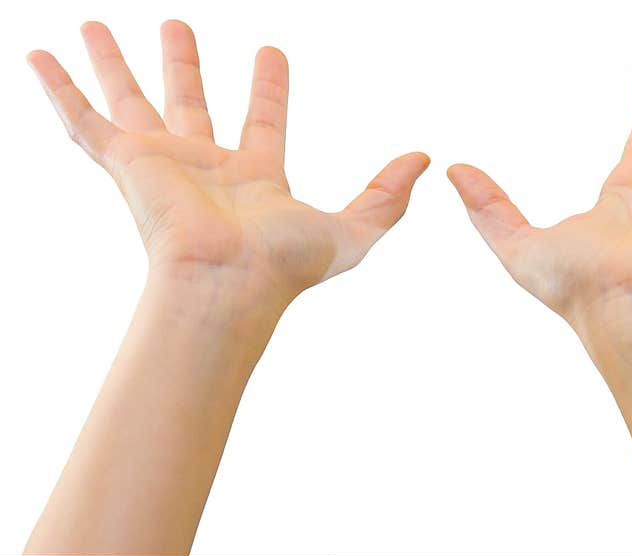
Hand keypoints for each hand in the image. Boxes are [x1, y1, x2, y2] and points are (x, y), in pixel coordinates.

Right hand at [28, 20, 428, 313]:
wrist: (226, 285)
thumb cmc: (285, 267)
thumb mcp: (355, 230)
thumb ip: (388, 195)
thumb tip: (425, 159)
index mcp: (253, 178)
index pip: (262, 121)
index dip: (267, 88)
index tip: (271, 52)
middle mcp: (204, 167)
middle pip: (190, 102)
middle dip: (184, 65)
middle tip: (178, 26)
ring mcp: (161, 164)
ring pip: (132, 99)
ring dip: (118, 63)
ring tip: (102, 24)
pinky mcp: (124, 164)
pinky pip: (82, 119)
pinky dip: (58, 90)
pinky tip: (38, 56)